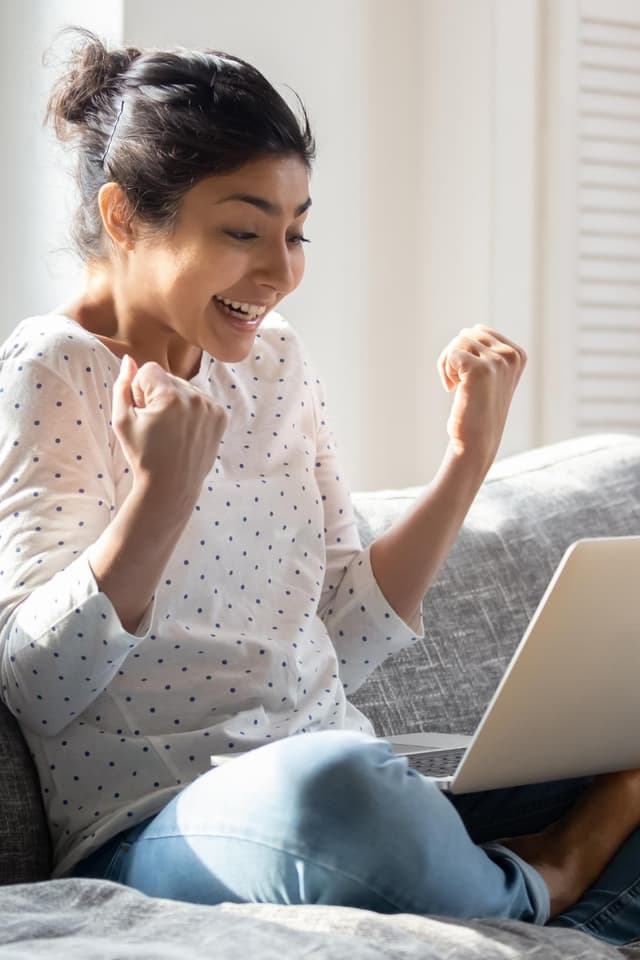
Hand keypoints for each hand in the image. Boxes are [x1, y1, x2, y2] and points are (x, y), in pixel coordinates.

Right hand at [112, 355, 227, 507]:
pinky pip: (200, 399)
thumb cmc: (143, 455)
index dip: (140, 390)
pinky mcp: (220, 416)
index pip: (149, 369)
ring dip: (175, 401)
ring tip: (170, 429)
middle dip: (158, 393)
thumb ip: (122, 386)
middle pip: (168, 377)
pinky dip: (191, 410)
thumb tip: (128, 360)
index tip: (143, 411)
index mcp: (170, 396)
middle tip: (156, 424)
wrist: (172, 486)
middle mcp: (195, 397)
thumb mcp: (121, 421)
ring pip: (184, 387)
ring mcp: (211, 407)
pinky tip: (184, 431)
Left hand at [437, 325, 525, 467]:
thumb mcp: (492, 377)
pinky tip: (451, 388)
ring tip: (454, 385)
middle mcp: (511, 355)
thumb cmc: (478, 411)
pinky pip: (451, 354)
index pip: (479, 331)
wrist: (476, 442)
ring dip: (448, 364)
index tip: (467, 375)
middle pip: (467, 334)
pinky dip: (444, 370)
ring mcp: (498, 361)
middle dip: (455, 355)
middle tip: (456, 381)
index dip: (465, 350)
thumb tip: (472, 329)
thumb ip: (488, 352)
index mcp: (518, 354)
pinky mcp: (479, 369)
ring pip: (458, 342)